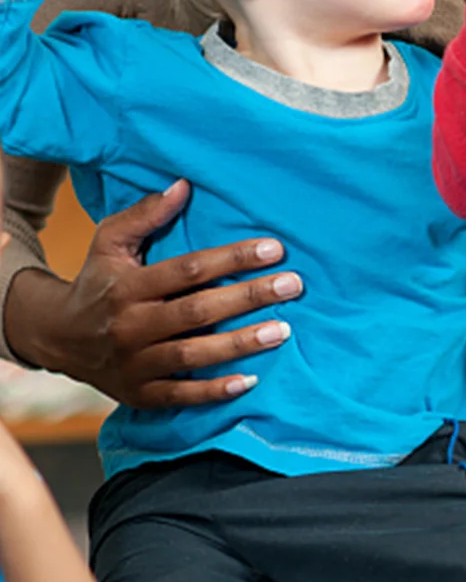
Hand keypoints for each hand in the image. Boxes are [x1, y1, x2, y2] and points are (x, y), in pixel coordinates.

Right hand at [6, 181, 300, 407]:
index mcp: (128, 287)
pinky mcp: (138, 393)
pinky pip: (179, 396)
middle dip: (248, 298)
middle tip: (292, 286)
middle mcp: (130, 326)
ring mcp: (134, 364)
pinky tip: (250, 382)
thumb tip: (184, 185)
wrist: (57, 337)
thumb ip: (145, 214)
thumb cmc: (98, 282)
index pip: (188, 270)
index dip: (232, 258)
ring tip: (283, 330)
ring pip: (192, 355)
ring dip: (240, 345)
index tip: (275, 249)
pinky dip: (213, 392)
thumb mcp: (109, 243)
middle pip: (197, 312)